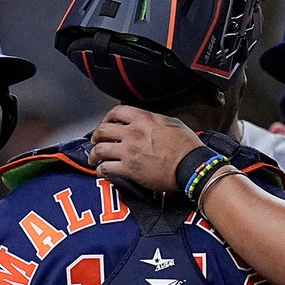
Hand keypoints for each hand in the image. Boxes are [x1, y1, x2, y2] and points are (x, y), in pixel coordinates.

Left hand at [89, 104, 203, 191]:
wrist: (191, 165)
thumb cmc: (187, 147)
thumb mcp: (173, 123)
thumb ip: (156, 121)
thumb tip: (150, 122)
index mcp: (144, 119)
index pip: (117, 112)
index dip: (107, 117)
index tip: (107, 123)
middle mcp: (133, 132)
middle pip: (103, 129)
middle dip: (96, 136)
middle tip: (96, 141)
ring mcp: (129, 150)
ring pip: (100, 149)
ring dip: (94, 154)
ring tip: (93, 158)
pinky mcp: (128, 168)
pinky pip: (106, 168)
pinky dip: (100, 170)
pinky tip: (101, 172)